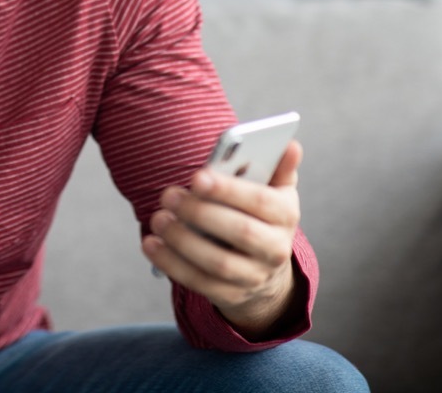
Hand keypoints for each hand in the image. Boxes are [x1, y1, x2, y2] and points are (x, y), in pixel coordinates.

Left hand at [142, 140, 303, 339]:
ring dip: (182, 240)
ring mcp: (253, 276)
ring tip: (158, 218)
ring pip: (218, 263)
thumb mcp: (275, 191)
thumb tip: (290, 145)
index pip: (261, 201)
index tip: (197, 176)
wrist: (265, 269)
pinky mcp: (230, 295)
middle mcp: (275, 249)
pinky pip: (199, 283)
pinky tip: (151, 244)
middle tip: (168, 196)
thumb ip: (277, 167)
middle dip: (201, 212)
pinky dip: (171, 264)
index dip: (229, 190)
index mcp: (285, 216)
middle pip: (241, 232)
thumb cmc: (261, 216)